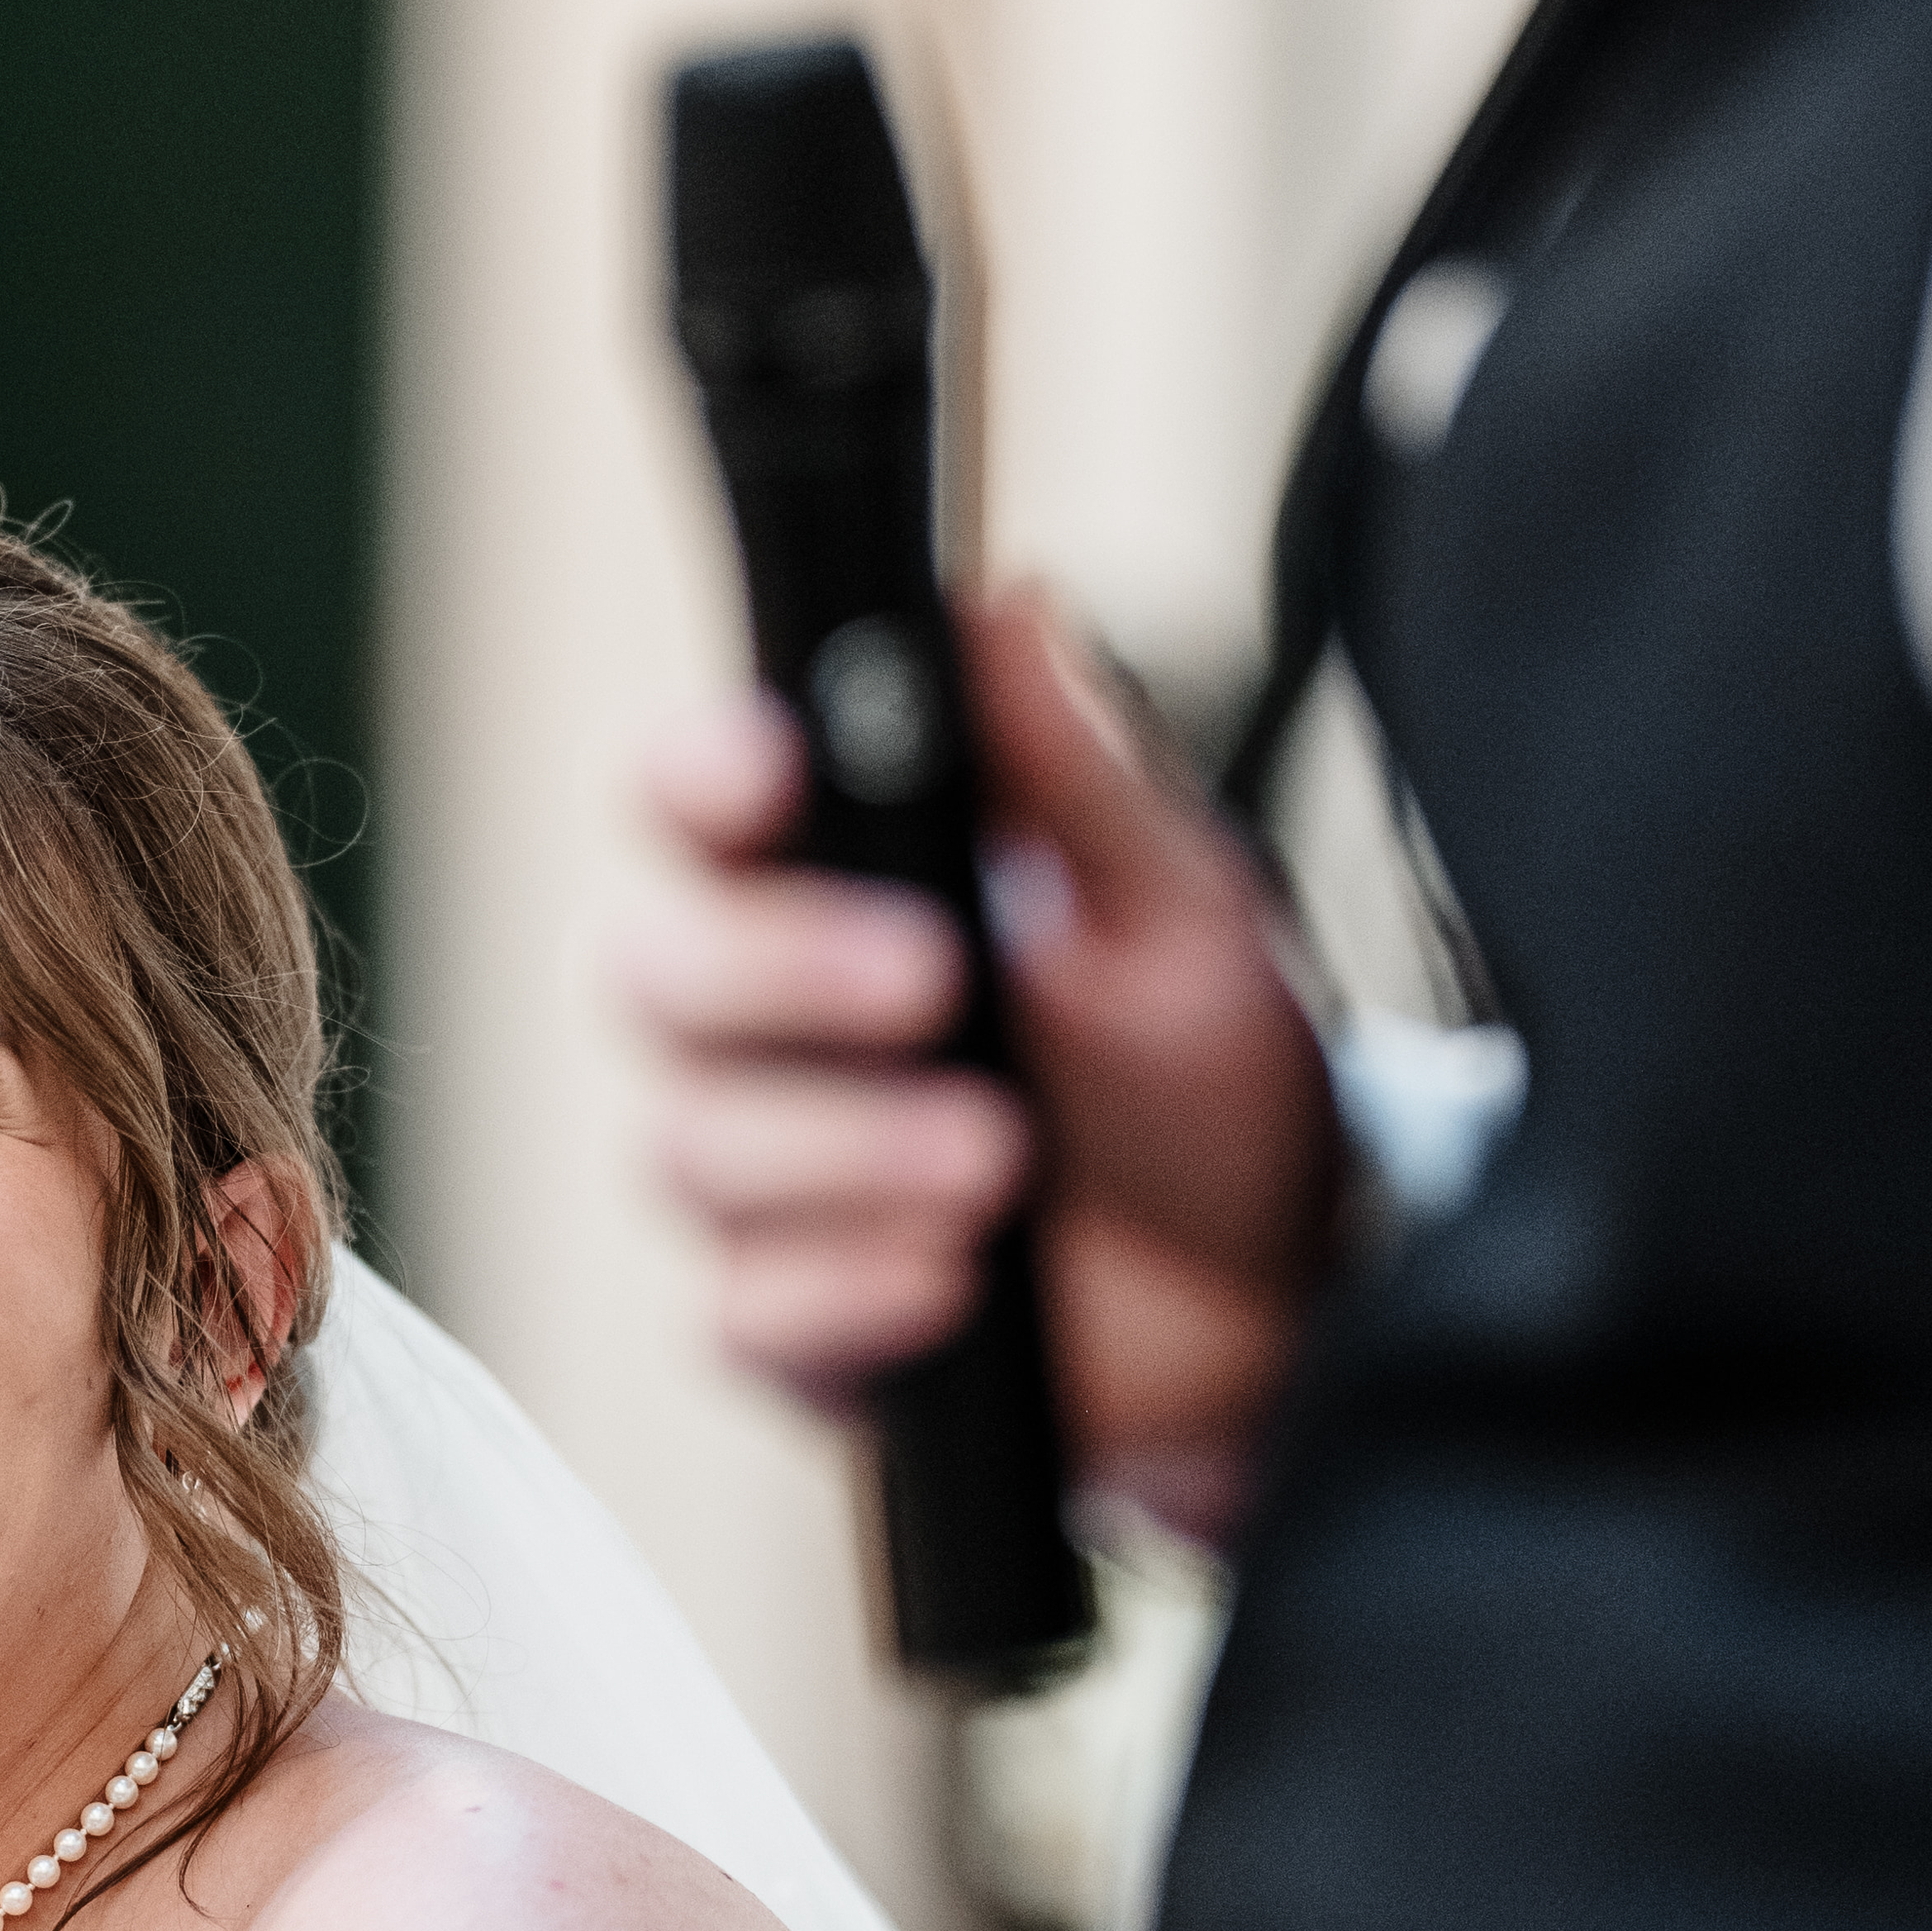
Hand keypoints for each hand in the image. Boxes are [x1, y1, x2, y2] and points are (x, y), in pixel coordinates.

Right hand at [618, 586, 1340, 1536]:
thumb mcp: (1180, 911)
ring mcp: (767, 1179)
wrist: (1278, 1302)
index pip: (698, 801)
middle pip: (652, 972)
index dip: (703, 775)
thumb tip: (1002, 605)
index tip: (777, 774)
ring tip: (1000, 1163)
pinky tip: (952, 1279)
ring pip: (686, 1142)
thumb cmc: (1210, 1083)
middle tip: (937, 983)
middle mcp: (769, 1024)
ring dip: (844, 1146)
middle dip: (784, 972)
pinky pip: (737, 1312)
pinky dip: (842, 1291)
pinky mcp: (791, 1324)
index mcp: (843, 881)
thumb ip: (1073, 773)